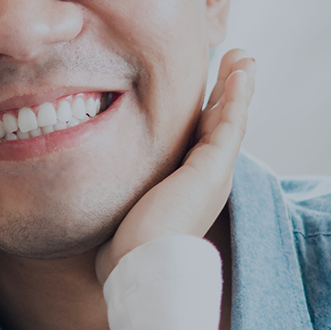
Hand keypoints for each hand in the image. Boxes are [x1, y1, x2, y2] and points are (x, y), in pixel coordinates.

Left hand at [97, 49, 255, 284]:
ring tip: (245, 58)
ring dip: (240, 86)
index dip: (206, 111)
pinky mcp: (213, 170)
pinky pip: (230, 125)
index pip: (199, 139)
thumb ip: (114, 190)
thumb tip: (85, 184)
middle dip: (229, 93)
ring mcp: (213, 175)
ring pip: (231, 120)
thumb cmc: (123, 253)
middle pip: (221, 125)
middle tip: (237, 61)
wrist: (140, 271)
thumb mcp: (119, 208)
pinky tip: (242, 72)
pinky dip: (237, 97)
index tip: (207, 87)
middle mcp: (205, 179)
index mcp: (186, 187)